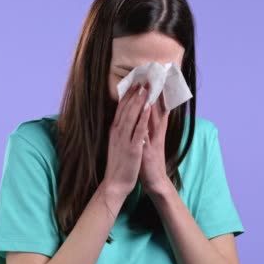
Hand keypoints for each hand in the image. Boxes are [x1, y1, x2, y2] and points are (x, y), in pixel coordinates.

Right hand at [103, 83, 151, 197]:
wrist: (115, 184)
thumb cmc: (118, 164)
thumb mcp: (116, 144)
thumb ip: (120, 131)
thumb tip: (123, 119)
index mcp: (115, 131)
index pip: (120, 109)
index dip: (127, 95)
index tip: (133, 82)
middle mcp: (118, 132)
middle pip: (126, 109)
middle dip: (134, 93)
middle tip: (141, 79)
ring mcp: (124, 140)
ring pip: (131, 116)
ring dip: (138, 101)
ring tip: (145, 88)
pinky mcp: (132, 148)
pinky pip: (138, 130)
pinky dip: (143, 118)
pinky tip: (148, 108)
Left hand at [139, 87, 170, 195]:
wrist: (155, 181)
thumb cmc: (149, 161)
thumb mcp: (149, 141)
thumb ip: (149, 127)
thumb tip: (146, 113)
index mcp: (155, 130)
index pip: (157, 108)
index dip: (156, 94)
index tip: (153, 79)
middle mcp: (156, 133)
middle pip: (157, 109)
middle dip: (155, 93)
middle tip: (153, 76)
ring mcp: (153, 140)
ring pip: (154, 117)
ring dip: (152, 102)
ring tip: (150, 86)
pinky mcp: (148, 149)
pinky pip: (147, 132)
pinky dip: (147, 120)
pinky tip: (146, 110)